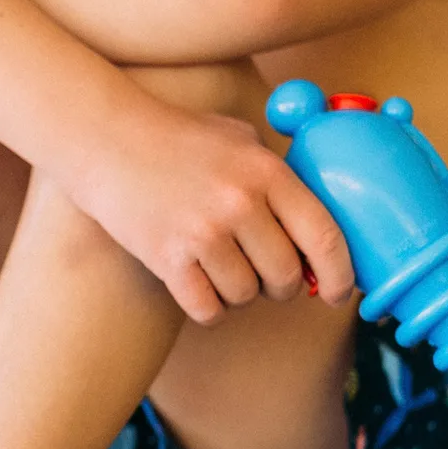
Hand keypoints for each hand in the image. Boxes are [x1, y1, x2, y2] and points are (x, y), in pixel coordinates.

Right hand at [70, 93, 354, 325]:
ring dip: (237, 293)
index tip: (340, 294)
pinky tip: (196, 283)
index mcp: (267, 172)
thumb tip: (318, 233)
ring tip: (218, 266)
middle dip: (281, 286)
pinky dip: (207, 306)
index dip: (342, 276)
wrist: (104, 139)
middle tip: (264, 275)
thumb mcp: (240, 138)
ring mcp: (202, 233)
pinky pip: (208, 310)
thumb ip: (279, 177)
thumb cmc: (176, 138)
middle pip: (287, 278)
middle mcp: (239, 203)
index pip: (325, 237)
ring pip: (246, 296)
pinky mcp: (166, 258)